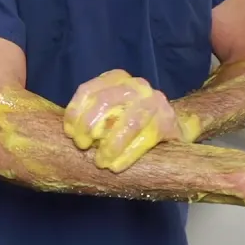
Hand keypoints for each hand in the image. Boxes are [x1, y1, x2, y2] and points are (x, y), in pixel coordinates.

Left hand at [64, 69, 184, 172]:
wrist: (175, 123)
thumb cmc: (131, 119)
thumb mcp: (111, 108)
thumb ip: (93, 114)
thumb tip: (70, 133)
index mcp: (117, 78)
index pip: (87, 90)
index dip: (74, 113)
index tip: (69, 133)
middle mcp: (136, 85)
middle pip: (104, 103)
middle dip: (88, 127)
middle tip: (82, 147)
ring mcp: (154, 101)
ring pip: (127, 123)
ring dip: (109, 146)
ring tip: (100, 162)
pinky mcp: (167, 122)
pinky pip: (144, 140)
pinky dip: (126, 156)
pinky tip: (116, 166)